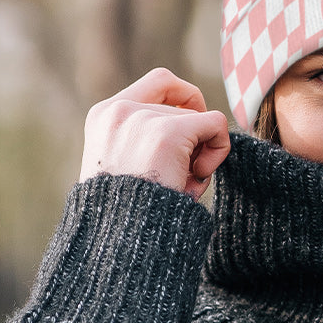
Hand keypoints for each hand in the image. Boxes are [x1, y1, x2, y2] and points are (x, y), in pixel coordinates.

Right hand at [80, 68, 230, 201]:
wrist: (118, 240)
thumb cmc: (127, 214)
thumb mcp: (125, 165)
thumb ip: (147, 138)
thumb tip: (202, 121)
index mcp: (103, 116)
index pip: (159, 82)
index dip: (185, 99)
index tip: (191, 128)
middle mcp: (119, 111)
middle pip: (183, 106)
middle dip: (192, 140)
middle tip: (181, 175)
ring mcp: (143, 119)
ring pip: (200, 119)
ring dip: (200, 153)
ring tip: (181, 185)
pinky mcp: (168, 133)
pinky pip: (216, 125)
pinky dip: (219, 149)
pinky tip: (197, 177)